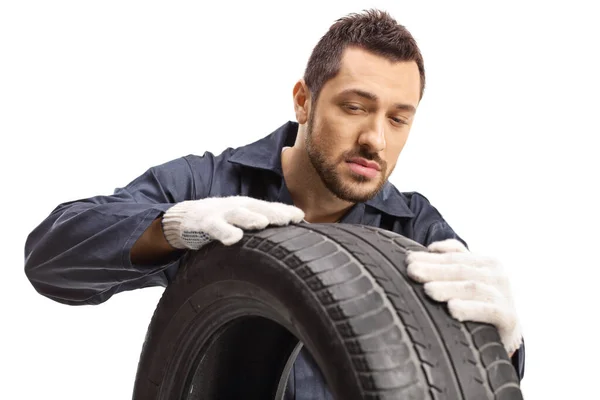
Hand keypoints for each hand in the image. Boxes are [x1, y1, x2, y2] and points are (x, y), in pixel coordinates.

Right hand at [161, 196, 304, 249]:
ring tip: (262, 223)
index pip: (270, 208)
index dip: (285, 211)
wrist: (186, 216)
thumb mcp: (243, 219)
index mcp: (249, 207)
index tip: (301, 218)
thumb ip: (263, 224)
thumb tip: (293, 234)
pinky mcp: (205, 223)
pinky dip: (224, 231)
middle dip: (273, 213)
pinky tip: (234, 238)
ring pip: (237, 214)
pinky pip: (215, 227)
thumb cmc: (222, 219)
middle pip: (258, 208)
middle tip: (289, 220)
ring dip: (250, 218)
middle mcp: (237, 207)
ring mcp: (221, 214)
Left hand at [406, 239, 521, 355]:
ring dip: (448, 288)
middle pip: (460, 270)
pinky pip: (489, 311)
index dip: (430, 258)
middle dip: (434, 270)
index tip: (408, 259)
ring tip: (428, 289)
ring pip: (472, 288)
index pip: (453, 257)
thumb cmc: (482, 302)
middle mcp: (497, 276)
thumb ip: (455, 258)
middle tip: (412, 271)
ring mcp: (504, 296)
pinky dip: (470, 308)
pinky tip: (452, 308)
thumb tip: (431, 248)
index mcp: (486, 262)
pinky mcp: (509, 318)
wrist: (509, 333)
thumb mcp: (470, 277)